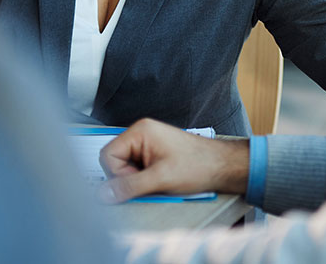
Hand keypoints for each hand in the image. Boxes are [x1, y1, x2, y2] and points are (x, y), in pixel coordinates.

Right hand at [97, 118, 249, 203]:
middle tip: (149, 184)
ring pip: (126, 169)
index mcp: (140, 132)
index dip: (117, 174)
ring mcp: (148, 144)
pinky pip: (138, 170)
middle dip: (128, 178)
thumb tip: (103, 194)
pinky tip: (160, 183)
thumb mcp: (160, 179)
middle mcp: (141, 134)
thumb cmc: (198, 165)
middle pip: (115, 162)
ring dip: (138, 181)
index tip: (135, 183)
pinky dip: (145, 181)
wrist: (222, 166)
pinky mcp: (154, 155)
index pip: (108, 155)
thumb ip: (129, 186)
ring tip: (158, 183)